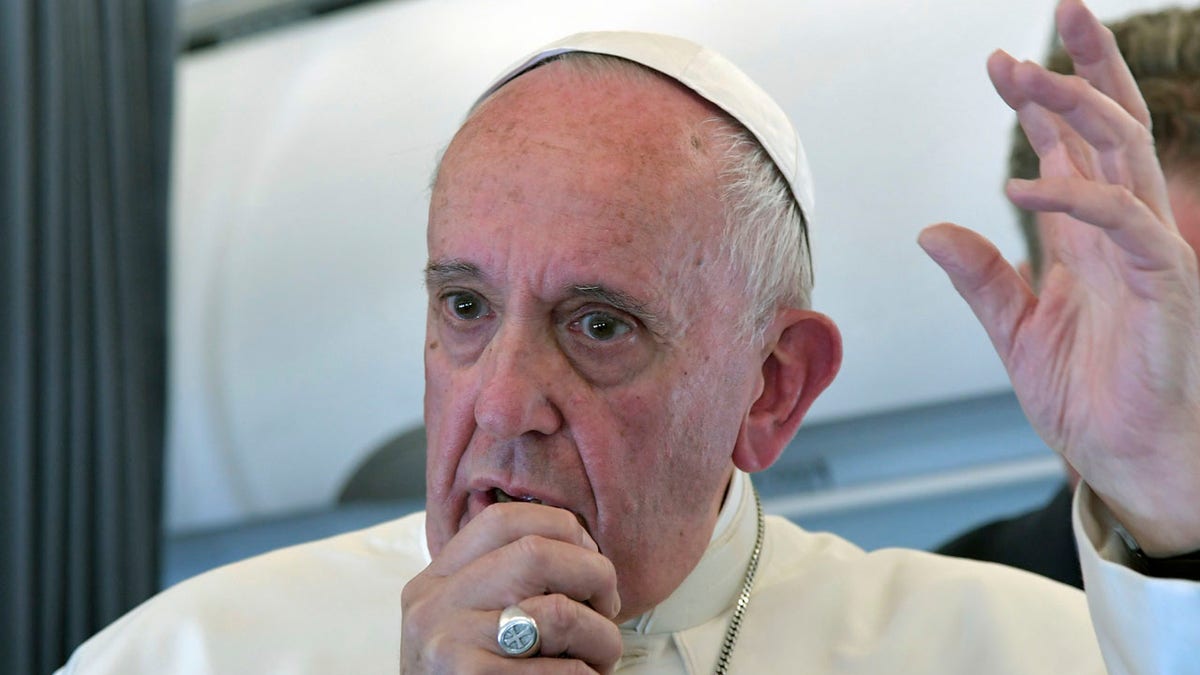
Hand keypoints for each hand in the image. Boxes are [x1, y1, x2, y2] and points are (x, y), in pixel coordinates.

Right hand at [400, 503, 621, 672]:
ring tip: (602, 656)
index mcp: (433, 582)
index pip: (503, 519)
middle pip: (537, 552)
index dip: (563, 528)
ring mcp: (449, 647)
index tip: (589, 558)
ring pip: (559, 613)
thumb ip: (500, 582)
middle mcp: (433, 607)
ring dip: (602, 637)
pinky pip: (561, 673)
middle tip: (606, 607)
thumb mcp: (464, 622)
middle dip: (594, 575)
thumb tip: (583, 548)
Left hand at [919, 0, 1199, 555]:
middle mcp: (1123, 233)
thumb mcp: (1015, 331)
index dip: (1040, 105)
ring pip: (1125, 153)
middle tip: (1049, 13)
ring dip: (1076, 106)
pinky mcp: (1167, 284)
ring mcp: (1151, 252)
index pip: (1073, 151)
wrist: (1127, 459)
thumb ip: (981, 278)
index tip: (1000, 64)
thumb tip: (931, 229)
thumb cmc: (1087, 399)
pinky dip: (1074, 197)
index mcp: (1089, 240)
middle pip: (1112, 128)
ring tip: (1023, 73)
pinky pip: (1125, 221)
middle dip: (1082, 69)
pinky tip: (1019, 186)